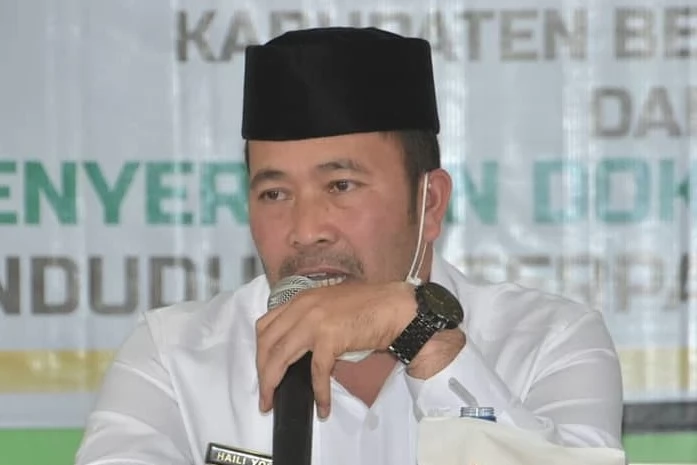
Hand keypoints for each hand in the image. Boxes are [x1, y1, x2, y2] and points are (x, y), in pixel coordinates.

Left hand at [255, 281, 415, 417]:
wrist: (396, 307)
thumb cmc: (370, 307)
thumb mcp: (330, 306)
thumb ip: (311, 320)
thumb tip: (300, 350)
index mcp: (301, 299)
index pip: (266, 325)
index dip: (260, 350)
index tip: (262, 368)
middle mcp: (302, 307)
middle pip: (266, 344)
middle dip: (261, 372)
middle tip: (264, 394)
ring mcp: (314, 321)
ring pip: (279, 358)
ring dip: (272, 384)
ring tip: (272, 403)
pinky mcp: (329, 337)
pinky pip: (316, 372)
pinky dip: (318, 392)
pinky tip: (323, 407)